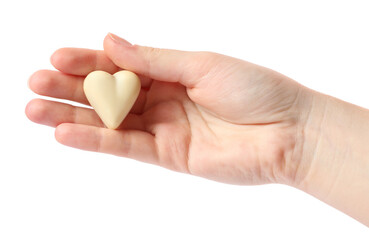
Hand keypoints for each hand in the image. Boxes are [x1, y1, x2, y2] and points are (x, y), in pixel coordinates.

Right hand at [26, 33, 312, 184]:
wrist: (287, 132)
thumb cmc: (254, 90)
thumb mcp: (201, 64)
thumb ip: (153, 60)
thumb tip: (110, 43)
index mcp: (172, 71)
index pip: (121, 65)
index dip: (89, 62)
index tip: (57, 57)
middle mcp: (163, 99)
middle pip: (109, 94)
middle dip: (72, 89)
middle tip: (35, 84)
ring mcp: (164, 128)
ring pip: (110, 122)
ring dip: (73, 117)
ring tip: (35, 111)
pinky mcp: (168, 154)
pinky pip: (126, 146)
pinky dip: (96, 140)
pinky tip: (66, 134)